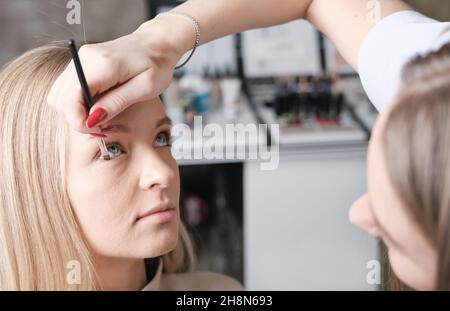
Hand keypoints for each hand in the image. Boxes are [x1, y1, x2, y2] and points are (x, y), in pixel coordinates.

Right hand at [47, 19, 184, 132]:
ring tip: (101, 115)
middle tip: (103, 125)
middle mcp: (85, 58)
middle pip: (60, 99)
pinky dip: (76, 102)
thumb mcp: (145, 88)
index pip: (70, 100)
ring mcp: (80, 58)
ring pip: (59, 95)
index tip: (99, 129)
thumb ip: (117, 102)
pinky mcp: (81, 61)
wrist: (156, 42)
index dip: (79, 122)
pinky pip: (67, 88)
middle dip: (77, 119)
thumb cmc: (156, 65)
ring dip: (75, 111)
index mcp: (103, 65)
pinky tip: (97, 105)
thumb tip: (92, 120)